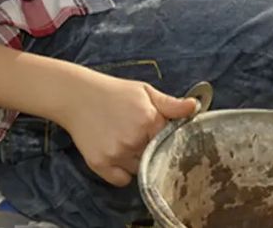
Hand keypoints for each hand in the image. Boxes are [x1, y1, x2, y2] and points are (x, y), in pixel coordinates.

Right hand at [58, 72, 196, 186]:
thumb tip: (195, 107)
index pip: (170, 142)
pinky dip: (121, 173)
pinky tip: (116, 155)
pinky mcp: (99, 164)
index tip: (157, 133)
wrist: (76, 96)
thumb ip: (171, 104)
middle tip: (138, 136)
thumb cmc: (113, 92)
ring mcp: (116, 154)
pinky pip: (121, 180)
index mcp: (149, 120)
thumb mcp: (145, 92)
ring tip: (124, 142)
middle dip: (150, 150)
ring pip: (139, 171)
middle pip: (155, 158)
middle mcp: (134, 140)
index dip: (164, 139)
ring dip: (137, 162)